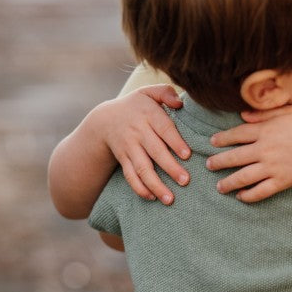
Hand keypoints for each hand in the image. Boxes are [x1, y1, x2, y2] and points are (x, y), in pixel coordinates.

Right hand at [103, 85, 190, 203]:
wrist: (105, 119)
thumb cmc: (137, 106)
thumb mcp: (148, 93)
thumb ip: (165, 92)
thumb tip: (180, 103)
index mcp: (148, 113)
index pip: (164, 128)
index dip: (175, 142)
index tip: (187, 155)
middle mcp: (137, 131)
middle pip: (155, 151)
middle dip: (170, 167)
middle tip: (185, 181)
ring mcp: (129, 147)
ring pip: (142, 168)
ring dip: (155, 185)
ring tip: (170, 199)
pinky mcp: (123, 160)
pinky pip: (130, 176)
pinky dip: (140, 189)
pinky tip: (152, 197)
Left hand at [206, 105, 291, 201]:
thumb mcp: (287, 111)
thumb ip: (264, 112)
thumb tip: (243, 114)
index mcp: (265, 131)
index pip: (236, 135)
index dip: (222, 139)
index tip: (212, 142)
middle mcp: (264, 150)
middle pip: (234, 157)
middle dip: (218, 162)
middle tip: (208, 165)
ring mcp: (271, 167)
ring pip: (243, 177)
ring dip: (228, 183)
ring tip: (219, 187)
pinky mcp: (280, 181)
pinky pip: (260, 191)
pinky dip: (249, 196)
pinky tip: (241, 197)